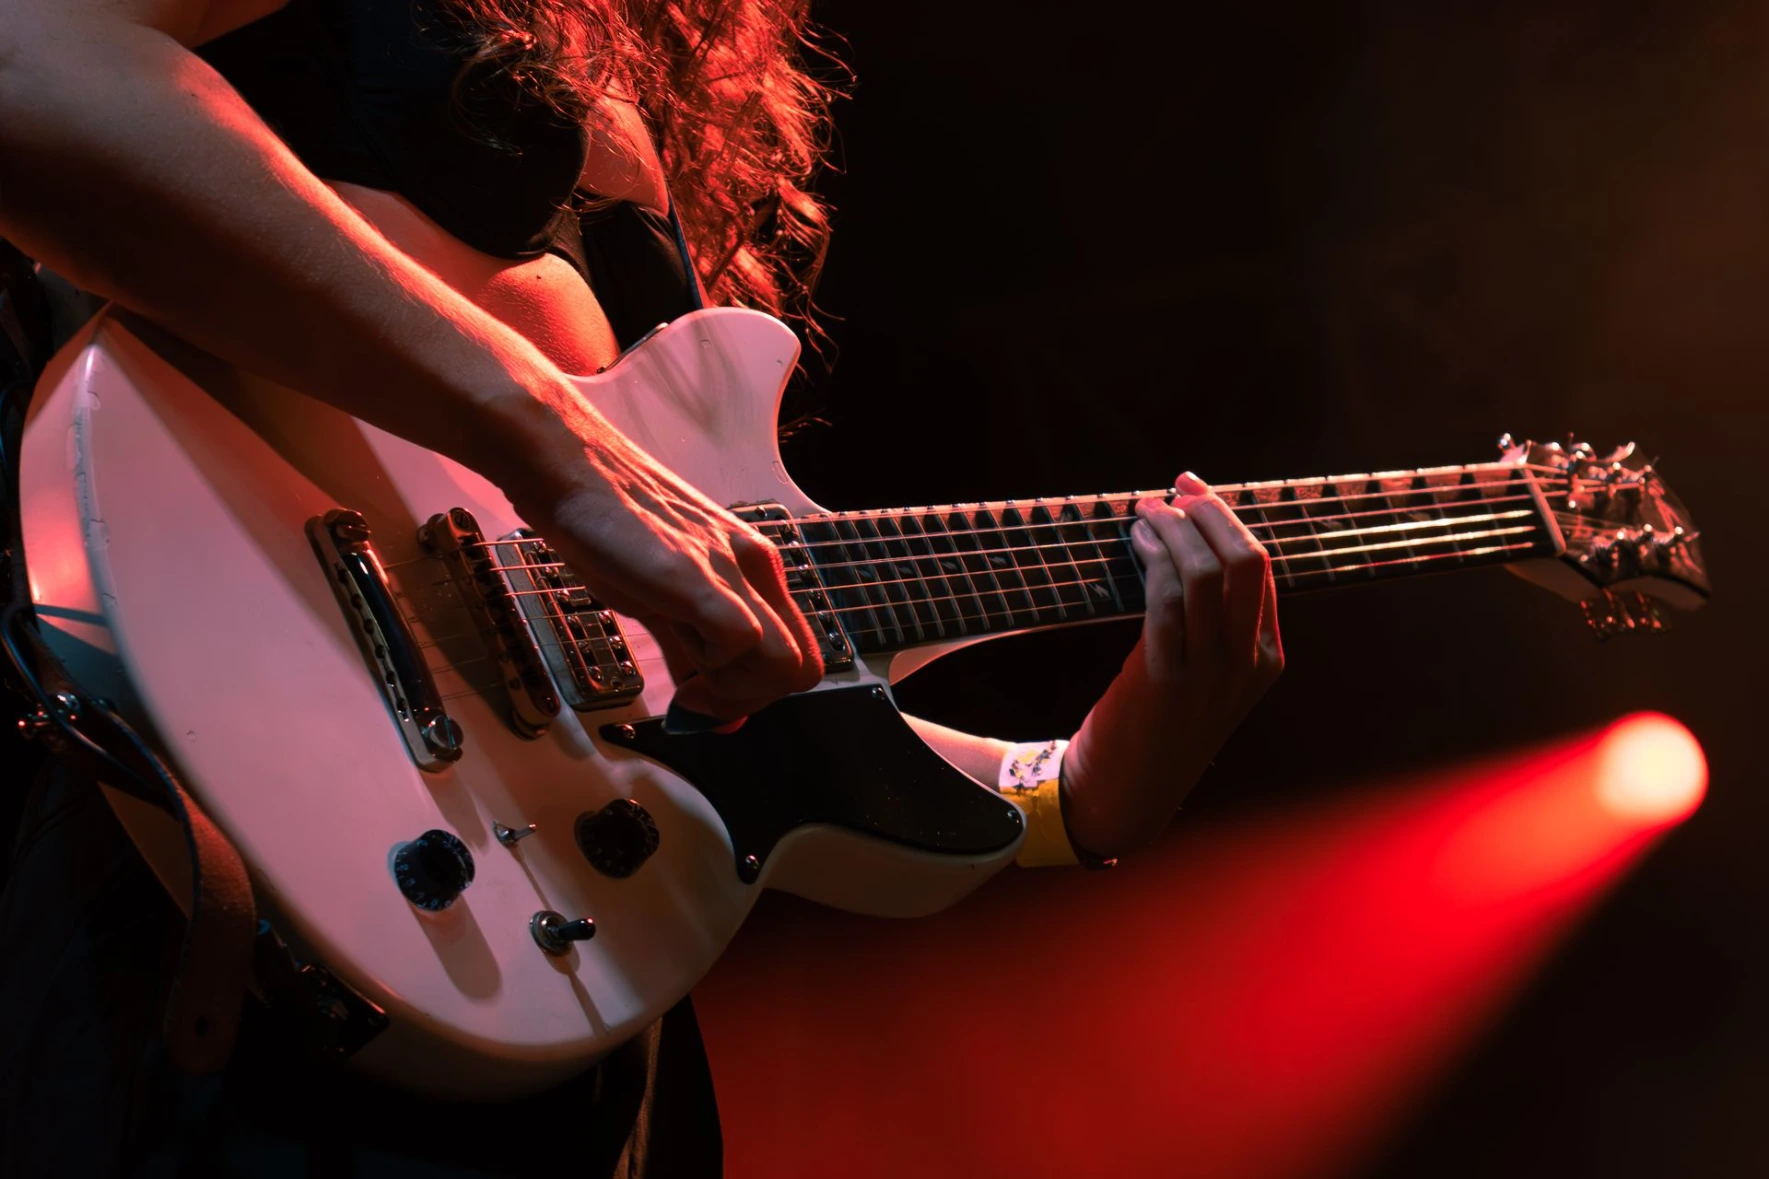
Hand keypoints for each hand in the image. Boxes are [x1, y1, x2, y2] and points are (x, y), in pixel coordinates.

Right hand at [508, 400, 823, 726]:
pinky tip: (674, 658)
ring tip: (685, 677)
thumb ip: (690, 653)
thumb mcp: (660, 596)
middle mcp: (758, 567)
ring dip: (734, 691)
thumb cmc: (609, 528)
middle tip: (696, 696)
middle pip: (802, 670)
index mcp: (756, 569)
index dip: (757, 693)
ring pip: (786, 666)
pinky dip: (712, 669)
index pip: (799, 656)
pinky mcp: (701, 577)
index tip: (705, 695)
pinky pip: (741, 642)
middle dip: (749, 701)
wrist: (571, 468)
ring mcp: (734, 570)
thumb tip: (709, 714)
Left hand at [1063, 472, 1283, 855]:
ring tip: (1146, 511)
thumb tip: (1190, 542)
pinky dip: (1152, 561)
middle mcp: (1247, 665)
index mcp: (1267, 659)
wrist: (1127, 791)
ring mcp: (1210, 676)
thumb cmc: (1157, 722)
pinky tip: (1136, 543)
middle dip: (1210, 512)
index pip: (1262, 570)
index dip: (1228, 520)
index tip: (1194, 491)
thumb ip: (1213, 623)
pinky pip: (1167, 602)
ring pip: (1206, 575)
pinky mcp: (1166, 682)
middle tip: (1175, 488)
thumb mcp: (1204, 674)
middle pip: (1246, 562)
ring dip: (1174, 529)